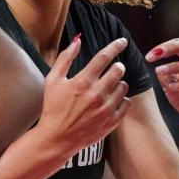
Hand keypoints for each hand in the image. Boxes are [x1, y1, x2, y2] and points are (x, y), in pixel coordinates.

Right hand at [38, 36, 130, 154]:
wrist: (57, 138)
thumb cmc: (53, 108)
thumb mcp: (52, 81)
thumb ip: (65, 58)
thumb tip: (77, 40)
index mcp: (82, 81)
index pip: (104, 57)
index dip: (115, 46)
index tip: (122, 41)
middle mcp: (97, 94)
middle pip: (118, 70)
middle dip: (116, 66)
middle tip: (111, 69)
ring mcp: (106, 108)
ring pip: (124, 86)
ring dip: (118, 83)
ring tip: (108, 87)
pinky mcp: (112, 121)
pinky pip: (126, 103)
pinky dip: (121, 99)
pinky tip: (110, 100)